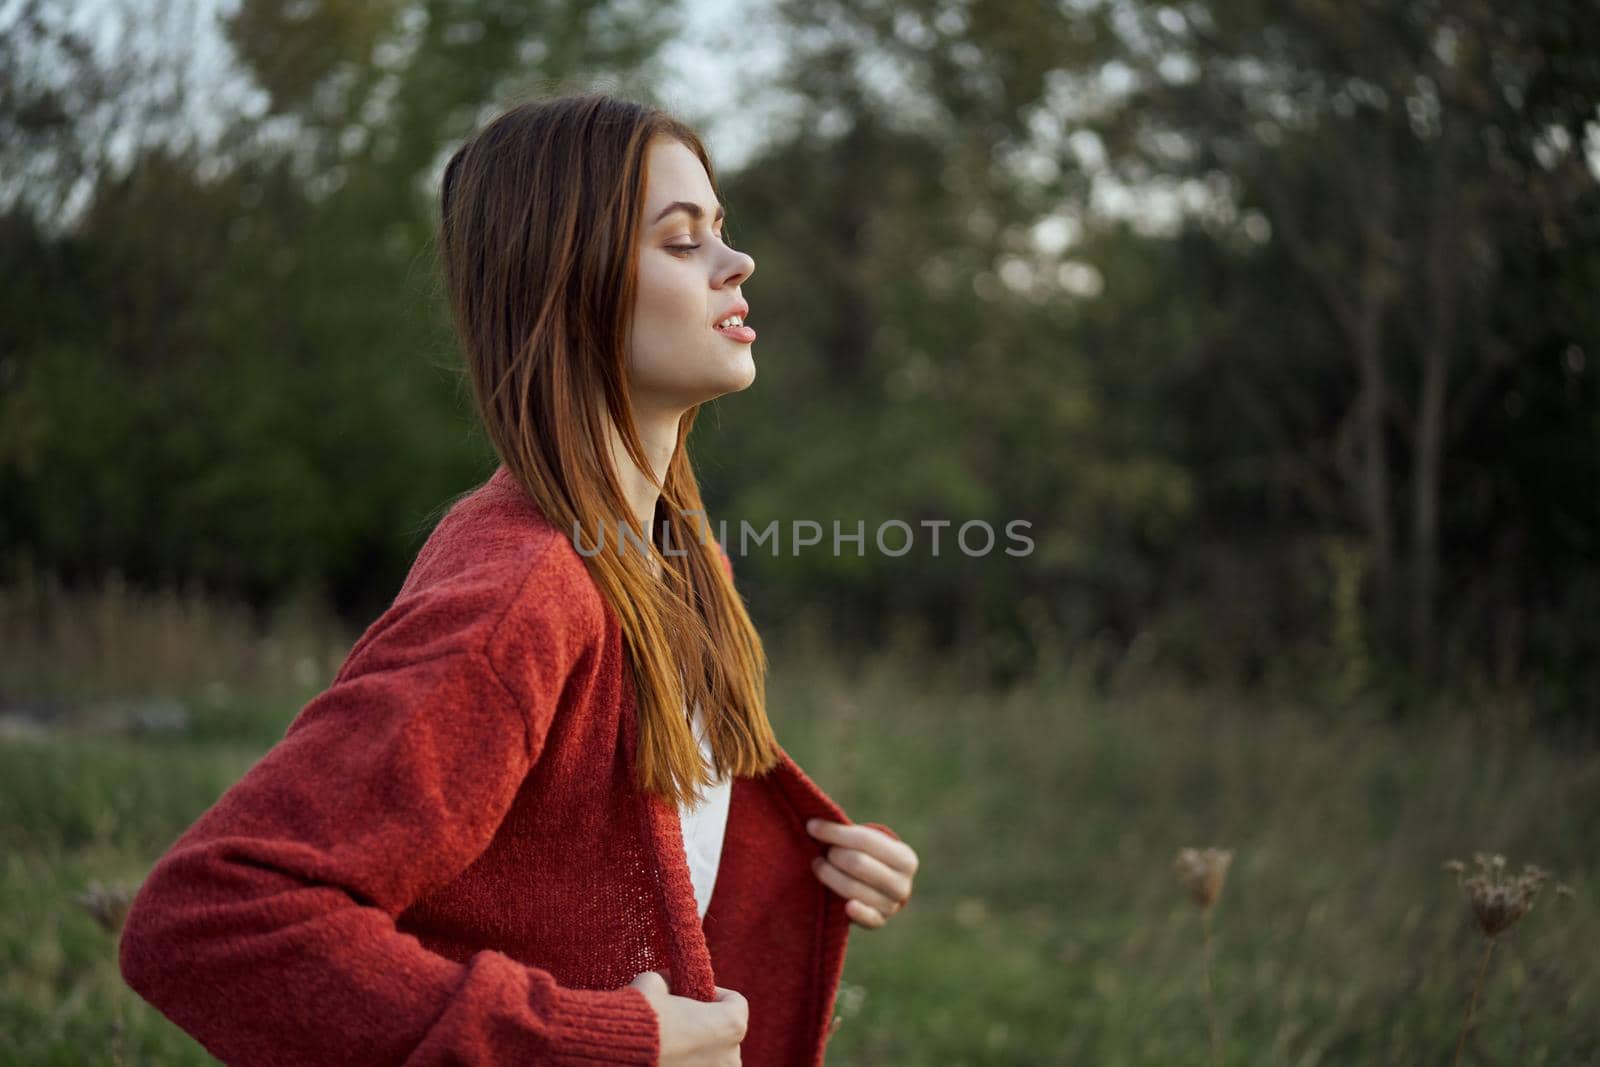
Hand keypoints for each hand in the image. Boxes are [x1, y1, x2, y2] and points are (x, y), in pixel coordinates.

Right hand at [628, 970, 746, 1065]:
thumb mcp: (656, 982)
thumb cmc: (642, 1015)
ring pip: (711, 1059)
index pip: (736, 1003)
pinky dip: (684, 1065)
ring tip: (668, 1041)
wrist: (618, 1051)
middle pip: (725, 1034)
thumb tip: (668, 984)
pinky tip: (663, 1058)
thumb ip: (670, 982)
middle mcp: (730, 1057)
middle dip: (705, 1025)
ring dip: (696, 1050)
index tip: (693, 993)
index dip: (714, 993)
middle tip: (678, 1019)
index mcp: (731, 1025)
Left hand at [805, 819, 918, 928]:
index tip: (811, 826)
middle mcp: (903, 884)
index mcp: (905, 858)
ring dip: (829, 876)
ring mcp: (892, 906)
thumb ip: (845, 832)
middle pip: (858, 864)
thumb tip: (813, 823)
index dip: (835, 832)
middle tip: (823, 853)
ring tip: (818, 866)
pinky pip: (867, 919)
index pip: (865, 840)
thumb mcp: (866, 842)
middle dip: (834, 855)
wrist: (877, 887)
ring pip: (853, 889)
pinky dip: (857, 913)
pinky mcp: (879, 922)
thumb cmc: (867, 857)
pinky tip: (846, 907)